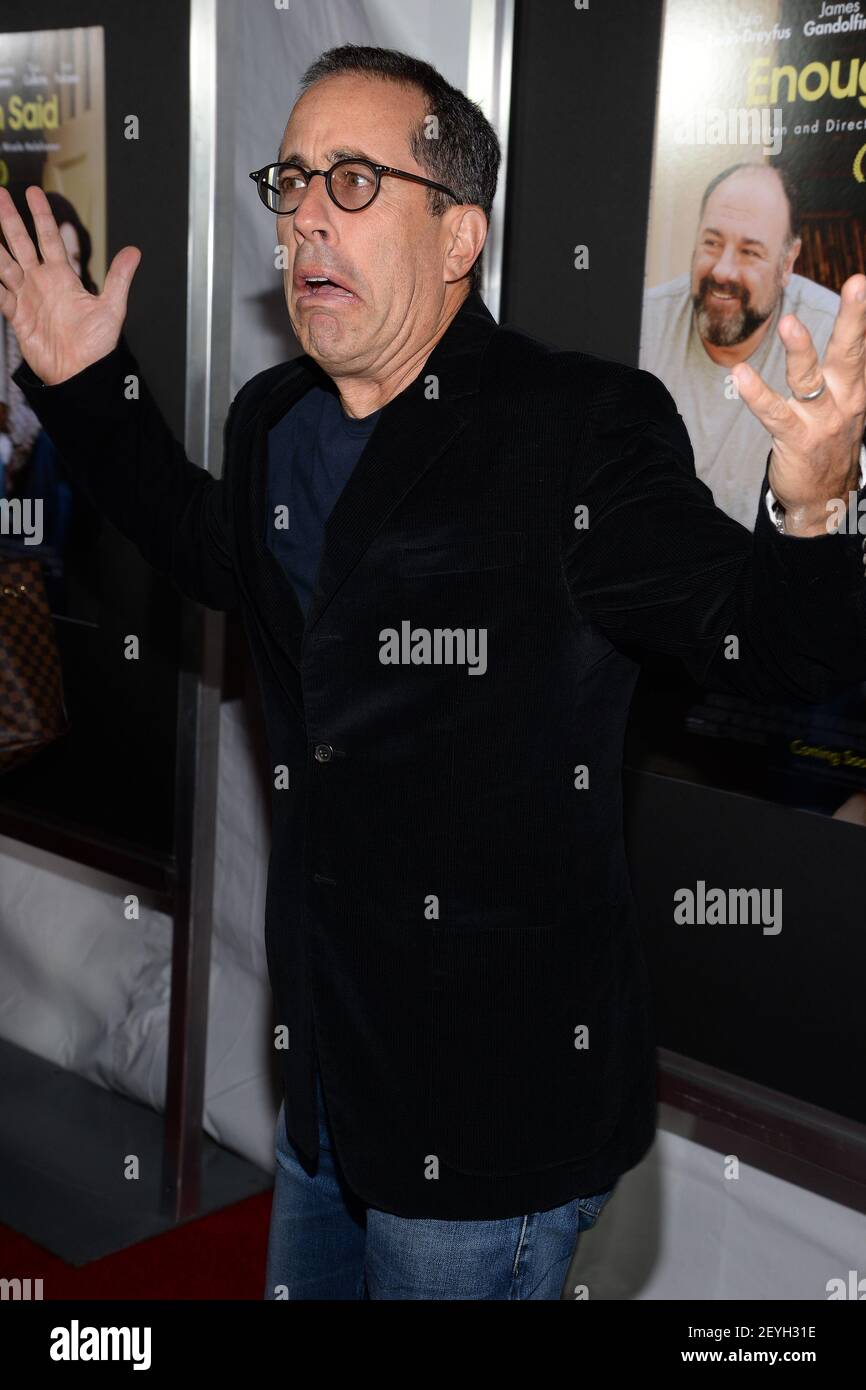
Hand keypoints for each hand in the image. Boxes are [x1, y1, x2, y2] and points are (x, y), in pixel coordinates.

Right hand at [0, 184, 141, 385]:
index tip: (34, 194)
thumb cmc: (96, 346)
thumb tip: (134, 252)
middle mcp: (42, 282)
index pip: (50, 239)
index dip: (42, 216)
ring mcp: (27, 296)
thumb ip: (118, 278)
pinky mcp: (16, 314)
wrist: (79, 374)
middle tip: (1, 194)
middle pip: (22, 243)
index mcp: (63, 277)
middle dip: (11, 219)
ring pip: (5, 263)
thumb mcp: (111, 308)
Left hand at [731, 274, 865, 535]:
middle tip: (859, 285)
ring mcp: (821, 420)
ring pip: (811, 378)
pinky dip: (756, 393)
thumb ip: (846, 372)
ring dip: (801, 350)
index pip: (863, 347)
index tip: (863, 282)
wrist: (824, 498)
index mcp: (857, 389)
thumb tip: (853, 336)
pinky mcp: (796, 438)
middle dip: (854, 318)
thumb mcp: (847, 405)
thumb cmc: (829, 442)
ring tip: (791, 324)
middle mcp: (845, 400)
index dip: (864, 315)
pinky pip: (774, 412)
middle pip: (850, 353)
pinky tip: (740, 375)